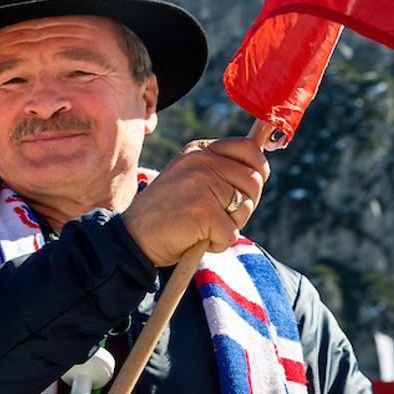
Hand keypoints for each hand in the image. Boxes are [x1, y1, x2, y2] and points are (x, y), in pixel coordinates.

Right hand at [121, 136, 269, 264]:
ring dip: (229, 226)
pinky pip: (232, 233)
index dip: (258, 171)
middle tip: (219, 217)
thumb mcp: (190, 180)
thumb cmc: (167, 214)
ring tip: (202, 227)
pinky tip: (196, 240)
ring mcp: (202, 183)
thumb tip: (260, 172)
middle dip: (245, 205)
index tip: (248, 189)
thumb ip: (220, 172)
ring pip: (246, 208)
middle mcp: (201, 161)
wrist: (133, 238)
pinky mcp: (204, 210)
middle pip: (253, 181)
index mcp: (199, 150)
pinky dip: (218, 244)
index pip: (249, 149)